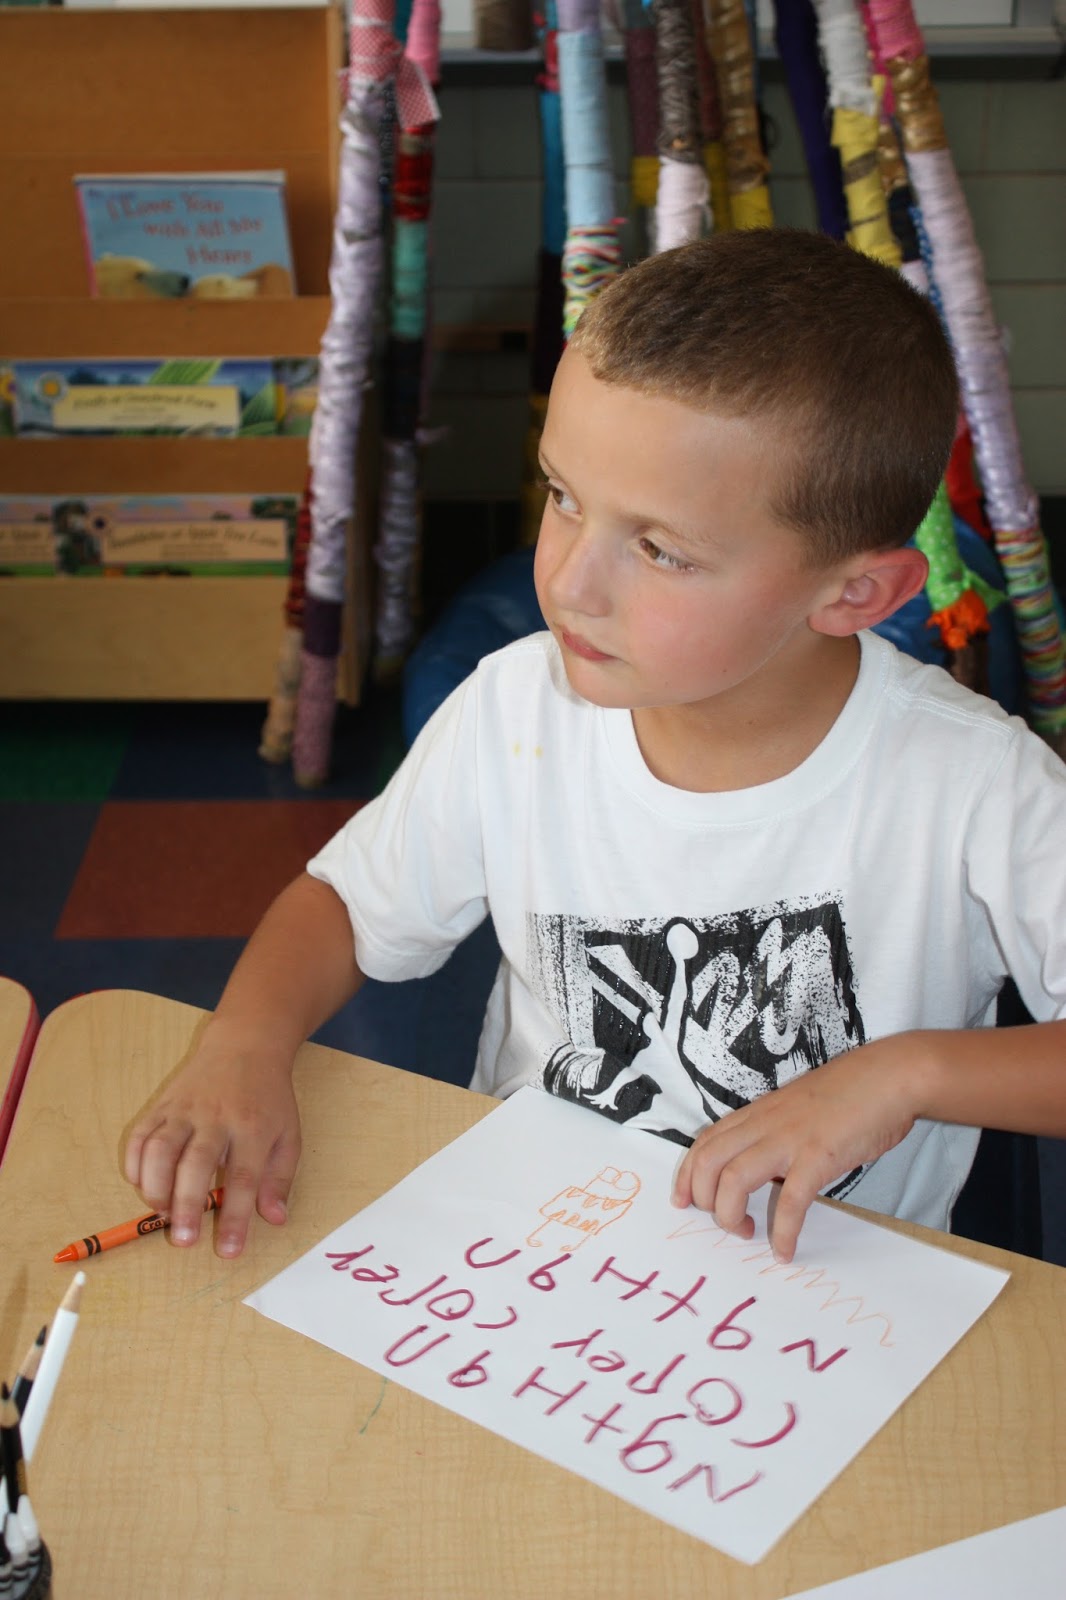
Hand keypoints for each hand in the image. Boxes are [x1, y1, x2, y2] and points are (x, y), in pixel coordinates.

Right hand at [124, 1017, 301, 1258]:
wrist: (245, 1045)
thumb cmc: (269, 1098)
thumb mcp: (288, 1135)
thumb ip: (280, 1179)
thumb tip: (275, 1220)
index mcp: (254, 1128)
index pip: (243, 1179)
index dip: (235, 1218)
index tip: (228, 1252)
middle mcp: (217, 1118)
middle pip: (196, 1164)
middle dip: (186, 1205)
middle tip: (183, 1240)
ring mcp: (185, 1109)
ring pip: (161, 1148)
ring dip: (156, 1186)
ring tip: (162, 1213)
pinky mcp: (163, 1104)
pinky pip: (141, 1135)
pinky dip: (135, 1163)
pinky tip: (143, 1184)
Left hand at [671, 1039, 923, 1262]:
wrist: (890, 1076)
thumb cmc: (851, 1092)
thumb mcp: (798, 1108)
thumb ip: (777, 1132)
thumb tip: (769, 1169)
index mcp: (759, 1113)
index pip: (706, 1142)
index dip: (688, 1174)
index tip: (683, 1201)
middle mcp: (765, 1124)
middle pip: (709, 1162)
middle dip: (703, 1198)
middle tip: (722, 1222)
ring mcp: (790, 1139)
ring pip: (734, 1179)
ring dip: (731, 1215)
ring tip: (747, 1233)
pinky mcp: (819, 1156)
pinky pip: (790, 1201)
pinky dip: (783, 1232)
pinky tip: (786, 1252)